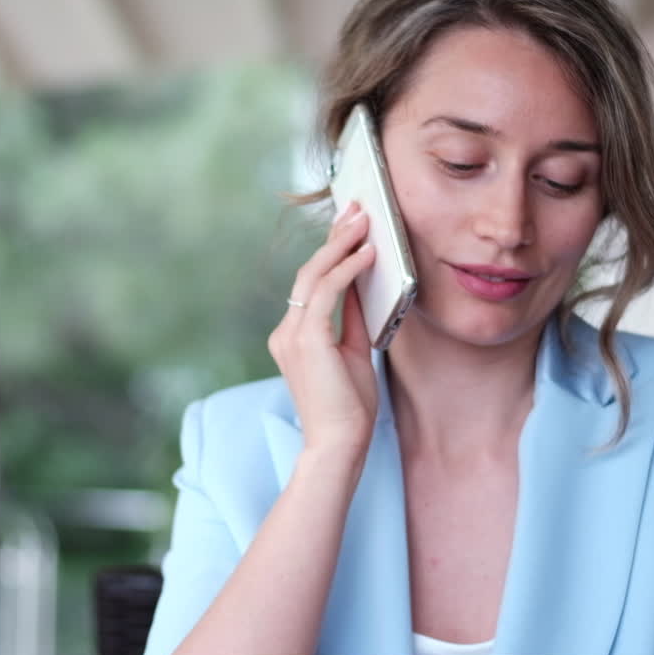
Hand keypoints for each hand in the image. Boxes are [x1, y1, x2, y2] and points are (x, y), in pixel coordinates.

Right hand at [268, 201, 378, 460]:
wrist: (339, 445)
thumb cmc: (349, 407)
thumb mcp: (354, 351)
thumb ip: (353, 317)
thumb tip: (364, 282)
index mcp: (293, 336)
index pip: (310, 283)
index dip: (330, 251)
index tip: (349, 226)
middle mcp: (286, 331)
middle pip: (308, 271)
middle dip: (335, 237)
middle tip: (357, 209)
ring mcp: (292, 334)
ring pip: (313, 275)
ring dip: (341, 244)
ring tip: (364, 221)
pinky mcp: (306, 339)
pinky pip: (327, 292)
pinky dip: (347, 269)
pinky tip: (367, 254)